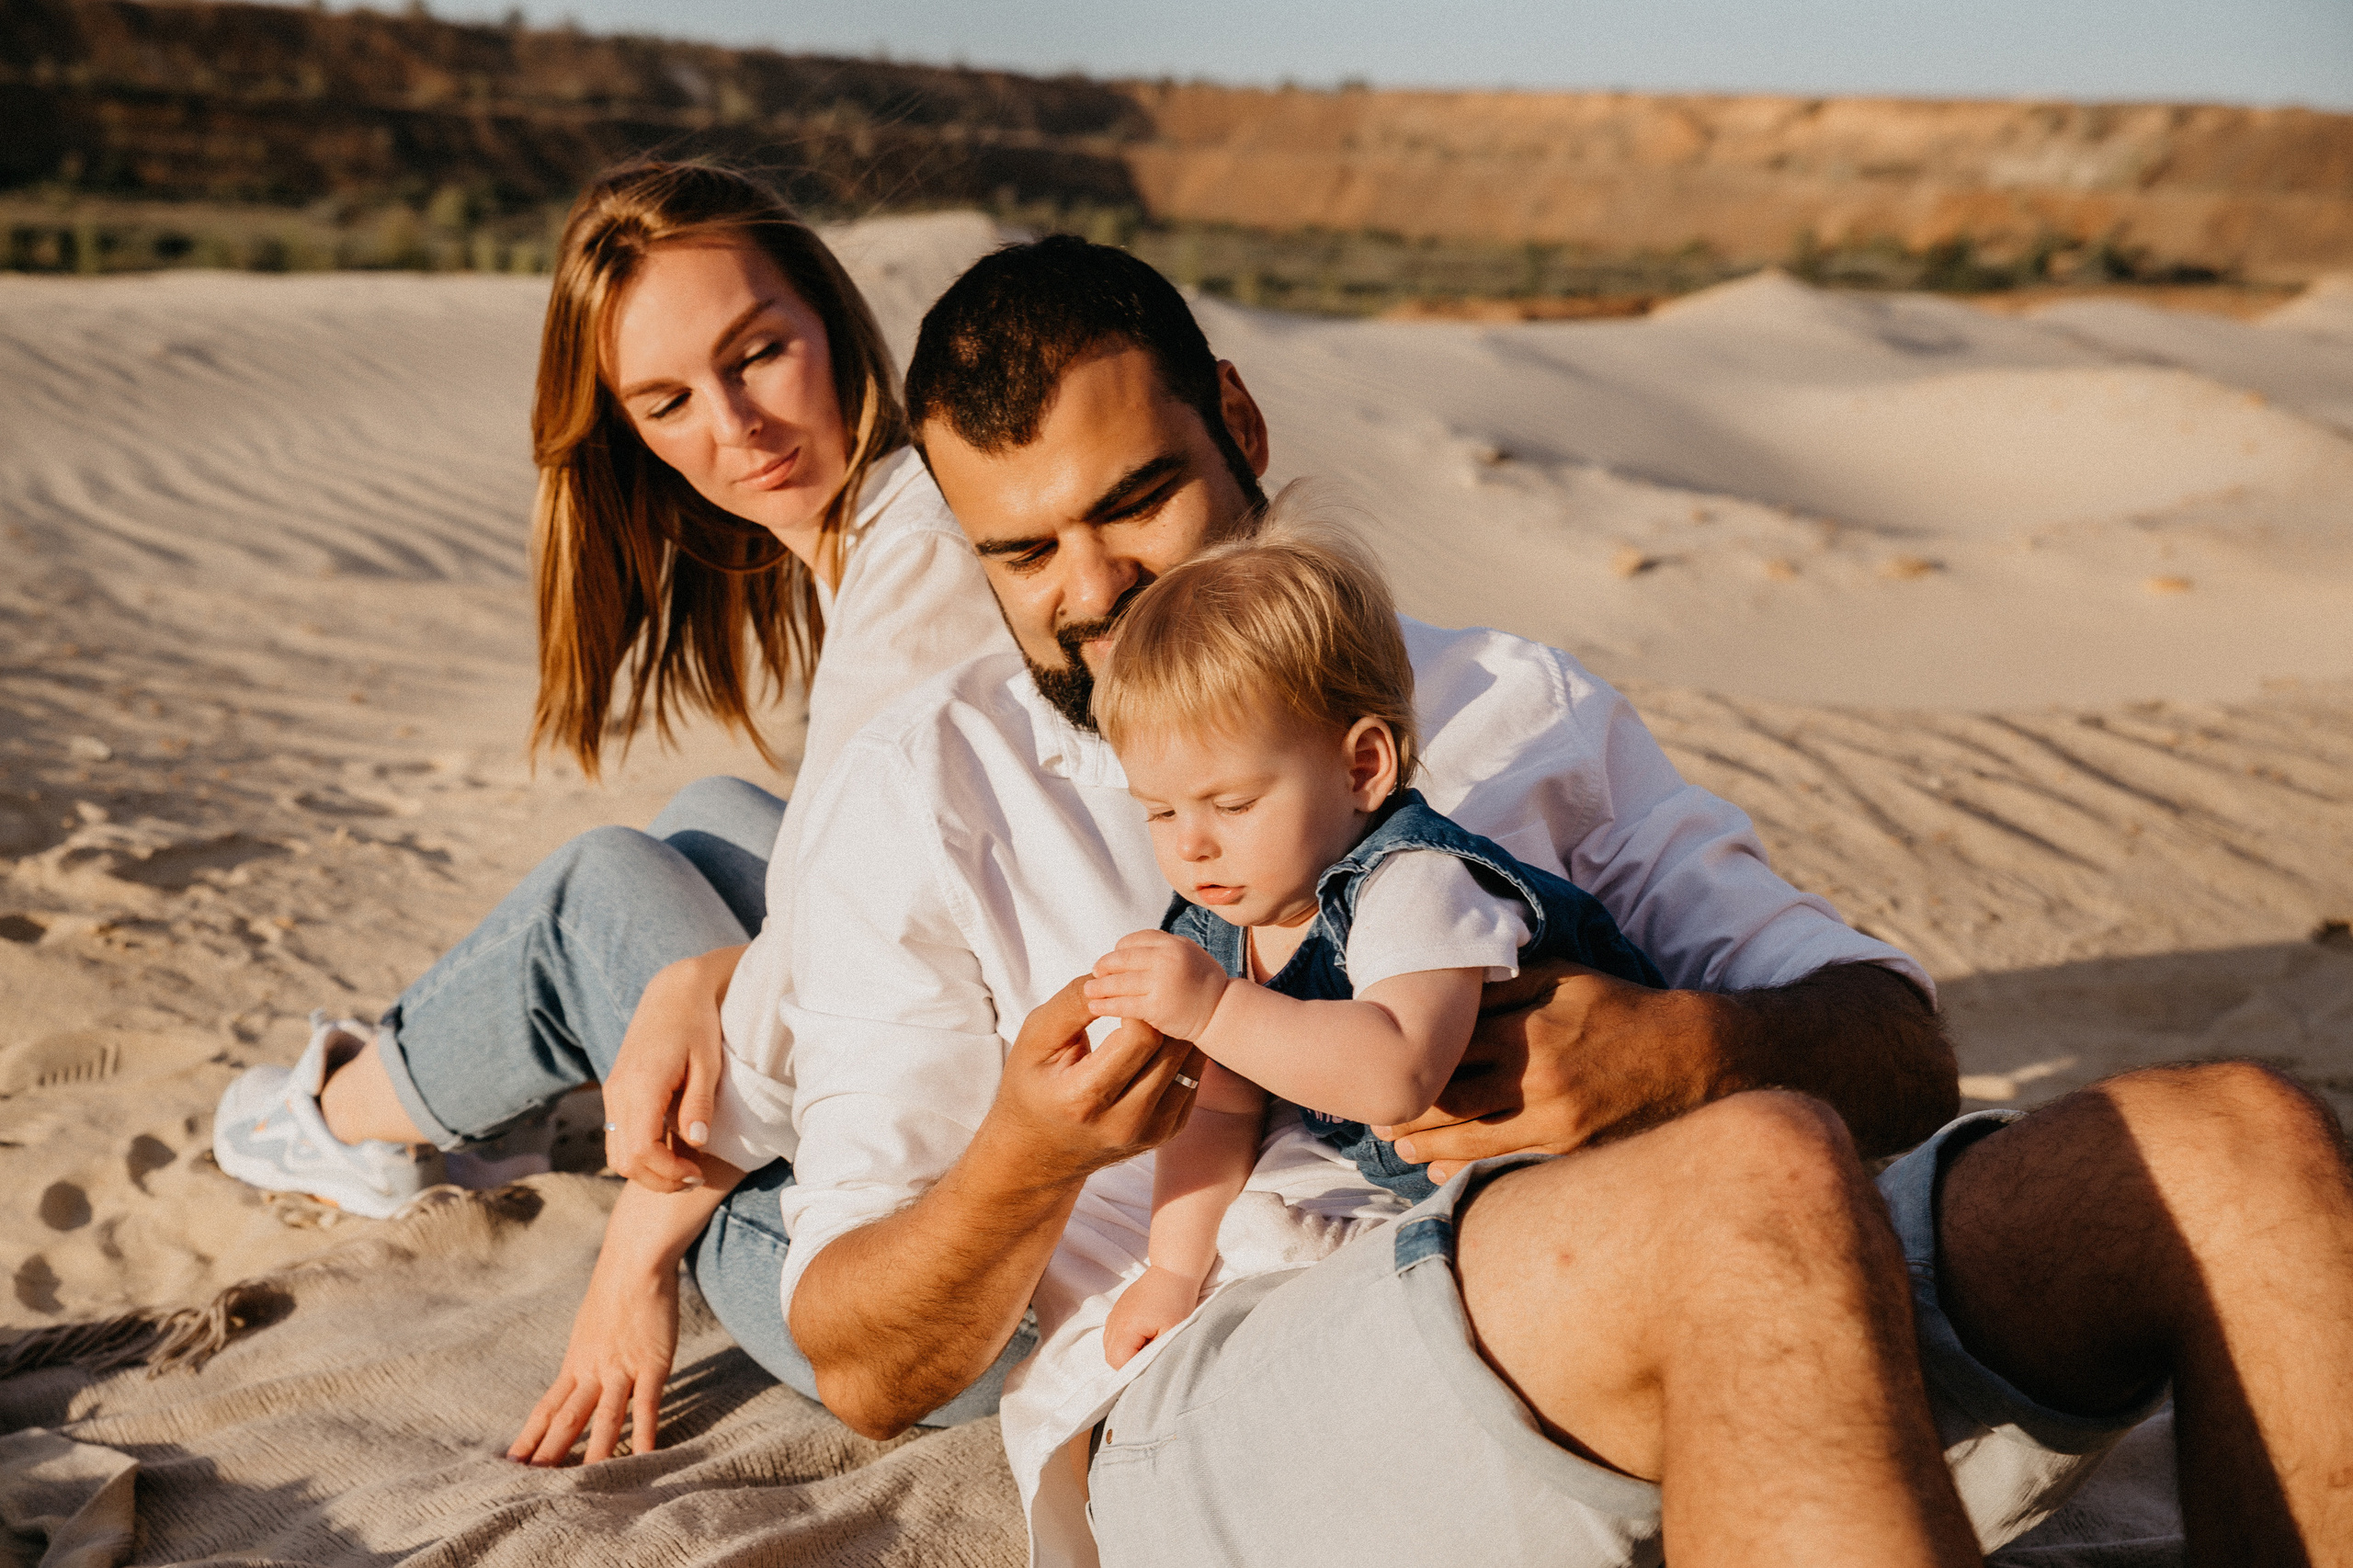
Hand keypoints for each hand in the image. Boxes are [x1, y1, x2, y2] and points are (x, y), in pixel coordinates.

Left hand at [509, 1241, 680, 1464]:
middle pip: (566, 1420)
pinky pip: (647, 1405)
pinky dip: (644, 1434)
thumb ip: (587, 1353)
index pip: (546, 1409)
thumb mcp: (589, 1325)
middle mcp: (592, 1371)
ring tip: (582, 1486)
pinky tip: (642, 1458)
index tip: (511, 1465)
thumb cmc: (615, 1288)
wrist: (635, 1262)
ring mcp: (621, 1368)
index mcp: (575, 1363)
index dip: (529, 1438)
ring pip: (604, 1419)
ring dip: (593, 1454)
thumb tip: (583, 1372)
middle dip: (549, 1455)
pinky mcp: (652, 1364)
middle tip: (532, 1489)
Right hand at [604, 945, 743, 1191]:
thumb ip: (699, 1104)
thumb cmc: (697, 1024)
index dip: (668, 1172)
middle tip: (695, 1177)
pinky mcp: (615, 1092)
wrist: (673, 992)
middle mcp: (618, 1093)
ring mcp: (612, 1093)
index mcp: (641, 1086)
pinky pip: (618, 1138)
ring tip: (684, 1168)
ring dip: (647, 1171)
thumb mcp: (707, 1063)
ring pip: (616, 1154)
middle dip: (658, 1180)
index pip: (641, 1150)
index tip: (698, 1173)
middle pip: (624, 1161)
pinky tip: (671, 1150)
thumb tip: (696, 1144)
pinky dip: (640, 1155)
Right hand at [995, 977, 1206, 1186]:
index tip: (1122, 998)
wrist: (1039, 1149)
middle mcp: (1122, 1122)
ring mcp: (1149, 1133)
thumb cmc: (1032, 1084)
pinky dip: (1181, 1057)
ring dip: (1177, 1033)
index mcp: (1084, 1098)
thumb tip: (1113, 976)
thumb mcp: (1034, 1037)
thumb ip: (1073, 1003)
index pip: (1139, 1038)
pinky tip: (1162, 1044)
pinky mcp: (1166, 1133)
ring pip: (1188, 1065)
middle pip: (1170, 1049)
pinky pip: (1191, 1082)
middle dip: (1161, 1014)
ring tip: (1156, 1018)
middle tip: (1145, 999)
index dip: (1137, 1006)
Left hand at [1083, 929, 1230, 1042]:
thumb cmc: (1202, 983)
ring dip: (1098, 987)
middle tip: (1094, 974)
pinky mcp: (1156, 1008)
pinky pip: (1123, 1005)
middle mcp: (1166, 959)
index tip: (1111, 961)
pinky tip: (1095, 1007)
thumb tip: (1124, 948)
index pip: (1133, 941)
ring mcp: (1161, 984)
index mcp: (1173, 943)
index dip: (1118, 951)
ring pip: (1118, 983)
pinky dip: (1105, 1005)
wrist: (1222, 1012)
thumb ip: (1161, 948)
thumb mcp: (1187, 953)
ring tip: (1089, 991)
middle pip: (1121, 960)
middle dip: (1104, 967)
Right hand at [1102, 1265, 1202, 1368]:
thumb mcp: (1171, 1332)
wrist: (1173, 1272)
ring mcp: (1113, 1315)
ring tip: (1148, 1344)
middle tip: (1151, 1356)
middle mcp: (1113, 1323)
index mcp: (1124, 1329)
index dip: (1134, 1370)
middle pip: (1111, 1357)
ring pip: (1111, 1346)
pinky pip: (1113, 1335)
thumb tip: (1147, 1369)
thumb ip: (1156, 1354)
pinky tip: (1143, 1335)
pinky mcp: (1118, 1311)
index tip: (1151, 1365)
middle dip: (1129, 1363)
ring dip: (1126, 1352)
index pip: (1118, 1363)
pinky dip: (1125, 1341)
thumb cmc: (1175, 1301)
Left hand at [1371, 961, 1723, 1182]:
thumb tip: (1445, 992)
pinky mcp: (1571, 1151)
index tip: (1385, 1067)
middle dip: (1409, 1112)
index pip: (1450, 1050)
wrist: (1690, 1056)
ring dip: (1428, 1147)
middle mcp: (1539, 1079)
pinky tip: (1443, 1172)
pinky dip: (1468, 1171)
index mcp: (1531, 1029)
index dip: (1411, 1063)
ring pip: (1470, 1141)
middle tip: (1380, 1118)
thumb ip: (1504, 984)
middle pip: (1451, 1101)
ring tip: (1402, 1147)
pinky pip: (1505, 1167)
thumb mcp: (1564, 977)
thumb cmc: (1619, 1009)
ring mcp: (1556, 1122)